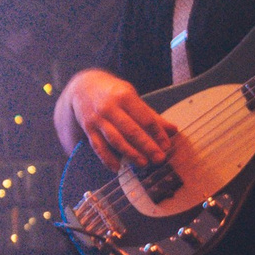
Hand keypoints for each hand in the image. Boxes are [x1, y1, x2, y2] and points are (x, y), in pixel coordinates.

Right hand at [57, 68, 177, 171]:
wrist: (82, 86)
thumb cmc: (112, 92)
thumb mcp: (131, 96)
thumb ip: (150, 114)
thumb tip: (173, 130)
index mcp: (124, 97)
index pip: (145, 118)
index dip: (157, 133)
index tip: (166, 145)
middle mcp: (110, 108)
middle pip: (131, 130)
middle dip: (147, 146)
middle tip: (159, 158)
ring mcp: (97, 119)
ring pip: (115, 139)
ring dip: (130, 153)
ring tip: (143, 163)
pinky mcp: (88, 128)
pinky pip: (98, 146)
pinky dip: (107, 158)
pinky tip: (116, 168)